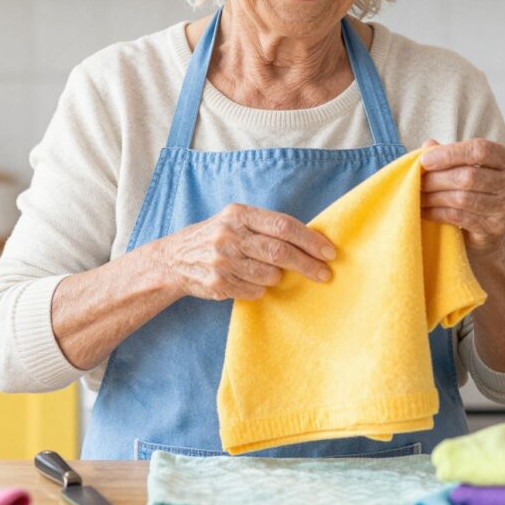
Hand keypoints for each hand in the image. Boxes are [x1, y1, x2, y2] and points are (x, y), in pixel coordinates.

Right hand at [154, 203, 335, 300]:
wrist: (174, 259)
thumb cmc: (216, 237)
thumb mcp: (235, 220)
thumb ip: (266, 226)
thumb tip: (310, 241)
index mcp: (239, 214)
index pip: (283, 225)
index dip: (310, 240)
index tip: (329, 252)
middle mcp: (229, 235)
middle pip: (279, 252)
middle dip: (307, 264)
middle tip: (325, 274)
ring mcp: (222, 260)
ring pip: (269, 275)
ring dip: (279, 277)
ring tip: (275, 274)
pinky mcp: (217, 283)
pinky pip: (254, 291)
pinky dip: (261, 288)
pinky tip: (253, 282)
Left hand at [419, 138, 504, 254]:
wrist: (488, 231)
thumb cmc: (476, 190)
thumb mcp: (466, 167)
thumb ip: (450, 154)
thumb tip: (428, 145)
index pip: (481, 150)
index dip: (450, 153)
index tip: (425, 160)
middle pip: (470, 175)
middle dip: (438, 177)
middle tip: (416, 179)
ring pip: (463, 198)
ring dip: (434, 196)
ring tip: (417, 193)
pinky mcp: (495, 229)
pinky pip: (459, 217)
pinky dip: (437, 212)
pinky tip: (424, 210)